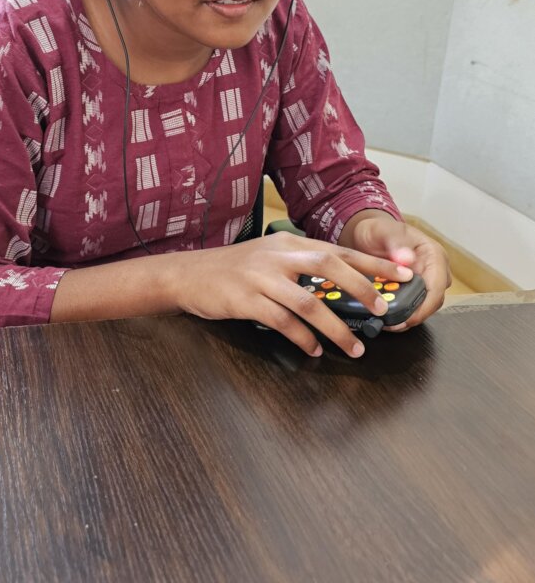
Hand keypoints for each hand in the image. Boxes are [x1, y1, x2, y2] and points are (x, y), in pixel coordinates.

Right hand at [169, 232, 414, 358]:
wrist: (190, 274)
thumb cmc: (236, 268)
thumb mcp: (271, 257)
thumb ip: (303, 266)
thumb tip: (345, 286)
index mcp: (290, 244)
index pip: (340, 250)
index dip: (373, 263)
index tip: (403, 275)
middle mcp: (279, 256)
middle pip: (328, 267)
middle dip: (361, 288)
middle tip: (383, 310)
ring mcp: (261, 277)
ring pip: (307, 301)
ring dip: (335, 328)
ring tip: (354, 348)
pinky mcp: (246, 300)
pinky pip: (281, 322)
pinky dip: (301, 338)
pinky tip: (312, 350)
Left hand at [349, 215, 451, 329]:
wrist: (369, 234)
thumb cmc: (379, 230)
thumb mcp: (384, 233)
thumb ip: (395, 244)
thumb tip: (407, 258)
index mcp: (434, 255)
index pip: (437, 286)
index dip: (425, 306)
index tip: (408, 318)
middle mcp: (435, 270)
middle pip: (433, 301)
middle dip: (415, 315)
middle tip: (393, 324)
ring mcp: (427, 280)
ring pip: (425, 306)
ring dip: (408, 316)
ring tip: (387, 322)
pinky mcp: (416, 289)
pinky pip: (415, 305)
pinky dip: (403, 312)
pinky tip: (387, 316)